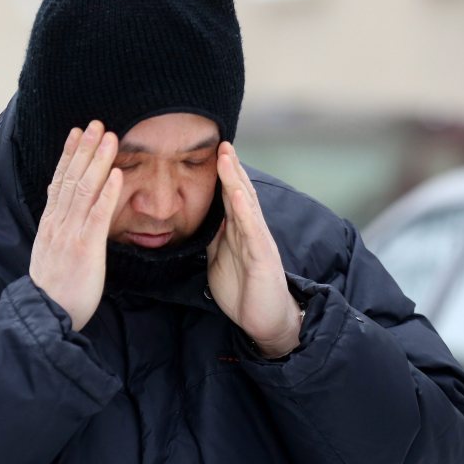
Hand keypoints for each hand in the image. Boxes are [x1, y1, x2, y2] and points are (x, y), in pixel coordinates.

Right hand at [29, 121, 122, 330]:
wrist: (46, 314)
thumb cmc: (54, 289)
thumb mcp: (49, 252)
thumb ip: (57, 229)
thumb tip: (62, 210)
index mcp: (51, 223)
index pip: (59, 181)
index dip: (68, 154)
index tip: (77, 133)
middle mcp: (58, 223)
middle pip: (71, 178)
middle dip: (85, 149)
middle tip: (97, 123)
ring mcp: (70, 233)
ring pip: (84, 190)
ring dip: (98, 161)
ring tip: (110, 138)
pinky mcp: (85, 248)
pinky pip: (98, 216)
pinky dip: (107, 193)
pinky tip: (117, 175)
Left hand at [207, 142, 301, 357]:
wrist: (266, 321)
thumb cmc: (244, 291)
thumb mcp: (219, 260)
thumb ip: (213, 237)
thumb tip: (197, 219)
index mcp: (239, 232)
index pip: (229, 197)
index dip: (221, 174)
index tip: (211, 151)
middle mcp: (250, 231)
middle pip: (240, 192)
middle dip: (230, 167)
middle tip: (221, 141)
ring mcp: (258, 242)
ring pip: (247, 205)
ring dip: (236, 180)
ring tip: (227, 157)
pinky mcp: (262, 258)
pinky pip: (252, 231)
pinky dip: (245, 211)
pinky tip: (238, 194)